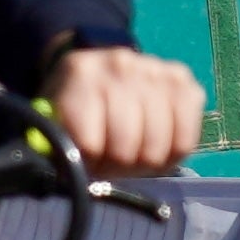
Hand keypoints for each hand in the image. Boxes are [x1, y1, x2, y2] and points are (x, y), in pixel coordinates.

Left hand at [46, 44, 204, 176]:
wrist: (102, 68)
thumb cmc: (75, 102)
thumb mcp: (52, 117)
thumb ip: (54, 142)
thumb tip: (70, 173)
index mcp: (81, 72)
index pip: (89, 144)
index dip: (87, 166)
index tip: (84, 166)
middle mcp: (122, 66)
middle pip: (124, 148)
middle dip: (114, 168)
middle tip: (108, 165)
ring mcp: (158, 73)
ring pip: (156, 149)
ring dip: (141, 165)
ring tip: (128, 158)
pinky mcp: (187, 85)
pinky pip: (186, 141)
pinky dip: (169, 157)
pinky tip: (153, 151)